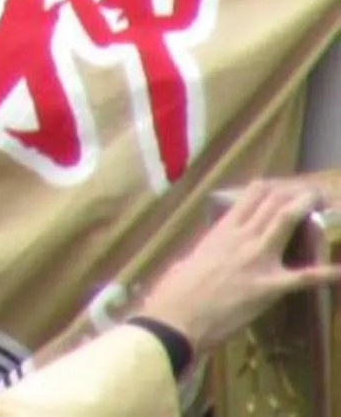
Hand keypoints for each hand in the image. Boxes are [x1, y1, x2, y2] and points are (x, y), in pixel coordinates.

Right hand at [136, 178, 340, 351]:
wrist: (180, 315)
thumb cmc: (176, 290)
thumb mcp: (189, 261)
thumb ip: (205, 254)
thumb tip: (207, 257)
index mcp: (222, 231)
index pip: (250, 198)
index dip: (270, 188)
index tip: (283, 186)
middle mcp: (242, 237)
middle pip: (272, 204)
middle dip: (295, 194)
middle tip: (312, 192)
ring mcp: (258, 259)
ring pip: (285, 222)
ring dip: (305, 209)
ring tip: (322, 201)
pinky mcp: (270, 286)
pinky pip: (304, 277)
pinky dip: (326, 273)